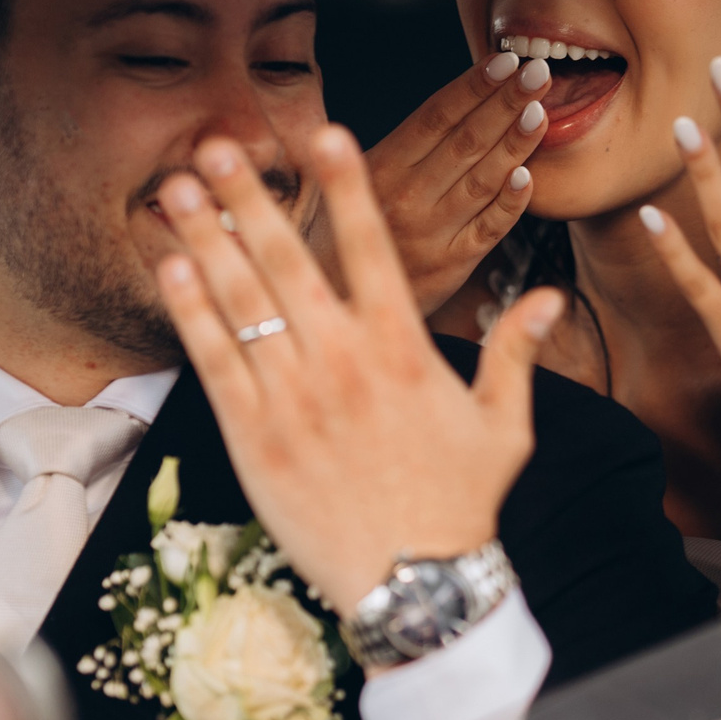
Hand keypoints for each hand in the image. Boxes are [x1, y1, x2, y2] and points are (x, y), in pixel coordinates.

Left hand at [152, 125, 564, 622]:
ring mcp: (293, 399)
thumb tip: (547, 296)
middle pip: (289, 260)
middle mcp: (344, 363)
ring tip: (179, 189)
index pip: (373, 249)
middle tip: (217, 145)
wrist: (410, 587)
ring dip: (206, 238)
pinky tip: (172, 266)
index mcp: (404, 350)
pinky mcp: (253, 437)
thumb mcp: (505, 426)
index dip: (347, 187)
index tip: (325, 132)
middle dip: (251, 197)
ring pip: (241, 301)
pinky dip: (191, 310)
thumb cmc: (460, 506)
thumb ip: (518, 351)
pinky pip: (214, 360)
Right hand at [366, 53, 552, 310]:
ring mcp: (433, 231)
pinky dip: (510, 203)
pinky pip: (489, 229)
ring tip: (540, 112)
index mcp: (382, 165)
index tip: (505, 60)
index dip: (473, 86)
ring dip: (514, 144)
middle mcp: (407, 196)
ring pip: (482, 180)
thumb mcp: (348, 177)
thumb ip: (400, 145)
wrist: (333, 299)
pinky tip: (529, 176)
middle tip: (538, 73)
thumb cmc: (349, 227)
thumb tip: (454, 100)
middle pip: (466, 141)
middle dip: (505, 103)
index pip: (436, 115)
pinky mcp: (452, 263)